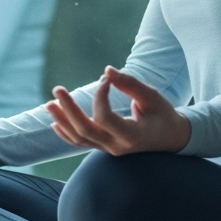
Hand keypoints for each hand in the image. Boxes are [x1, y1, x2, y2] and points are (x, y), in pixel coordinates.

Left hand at [44, 66, 190, 154]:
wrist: (171, 138)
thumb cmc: (163, 115)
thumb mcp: (152, 97)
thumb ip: (130, 84)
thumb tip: (107, 70)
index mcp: (132, 135)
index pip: (105, 118)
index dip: (100, 96)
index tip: (106, 80)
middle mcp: (117, 146)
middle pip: (85, 130)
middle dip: (69, 109)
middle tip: (57, 89)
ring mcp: (109, 149)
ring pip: (80, 139)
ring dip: (63, 120)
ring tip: (49, 103)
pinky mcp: (104, 148)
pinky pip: (82, 143)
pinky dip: (67, 134)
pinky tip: (55, 122)